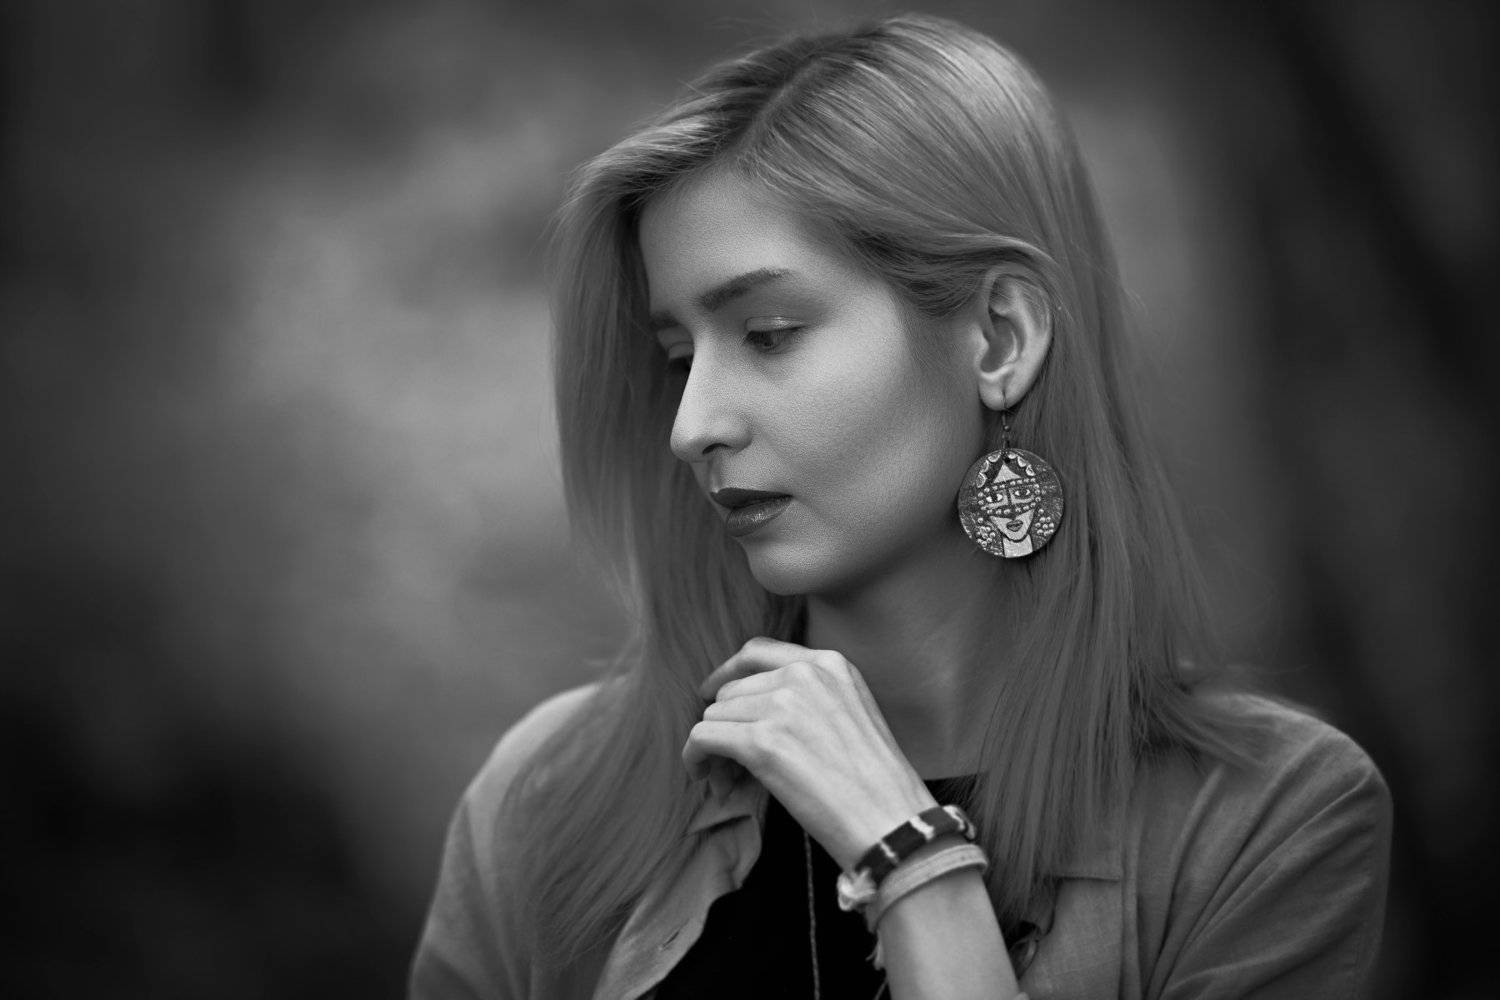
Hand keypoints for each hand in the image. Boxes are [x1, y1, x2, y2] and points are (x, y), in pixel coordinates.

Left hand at [683, 636, 937, 869]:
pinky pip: (702, 738)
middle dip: (726, 725)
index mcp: (829, 664)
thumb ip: (808, 698)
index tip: (713, 695)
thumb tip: (747, 711)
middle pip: (731, 690)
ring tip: (732, 782)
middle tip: (733, 765)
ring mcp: (782, 704)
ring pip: (715, 716)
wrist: (891, 822)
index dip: (727, 673)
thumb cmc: (876, 785)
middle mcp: (804, 675)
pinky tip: (708, 779)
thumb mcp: (852, 714)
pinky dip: (696, 759)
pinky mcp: (761, 741)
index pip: (757, 652)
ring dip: (715, 750)